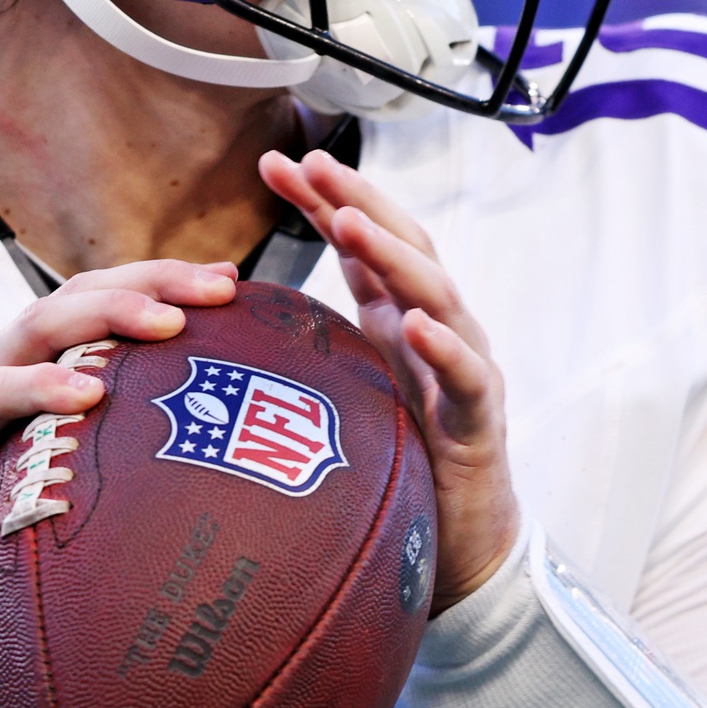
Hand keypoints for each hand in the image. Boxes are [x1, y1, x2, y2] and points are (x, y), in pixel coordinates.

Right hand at [0, 261, 239, 628]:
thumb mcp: (40, 494)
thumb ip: (96, 481)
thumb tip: (188, 509)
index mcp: (31, 373)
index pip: (102, 306)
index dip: (165, 287)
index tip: (234, 287)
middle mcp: (4, 365)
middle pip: (84, 295)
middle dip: (157, 280)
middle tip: (226, 285)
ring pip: (43, 324)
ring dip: (112, 314)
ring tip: (171, 320)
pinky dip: (44, 386)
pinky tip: (91, 390)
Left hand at [259, 149, 519, 609]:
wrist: (460, 544)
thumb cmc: (400, 464)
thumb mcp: (342, 394)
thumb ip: (304, 352)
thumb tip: (227, 324)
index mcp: (397, 319)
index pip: (362, 243)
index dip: (324, 199)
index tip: (274, 163)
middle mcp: (437, 329)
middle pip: (403, 246)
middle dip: (358, 201)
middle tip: (313, 163)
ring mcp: (463, 368)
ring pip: (437, 294)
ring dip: (393, 255)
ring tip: (351, 222)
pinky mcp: (479, 419)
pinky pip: (465, 375)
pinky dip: (444, 345)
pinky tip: (417, 323)